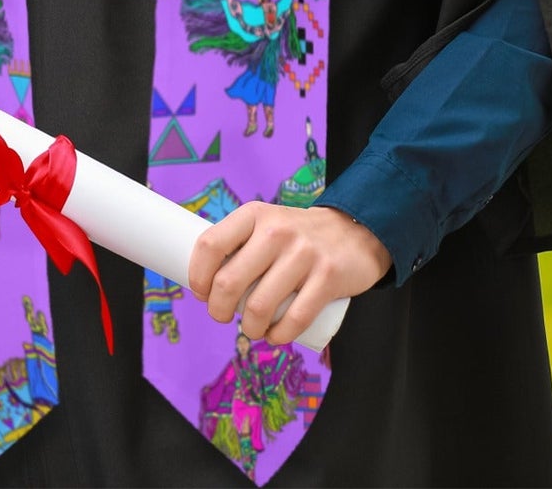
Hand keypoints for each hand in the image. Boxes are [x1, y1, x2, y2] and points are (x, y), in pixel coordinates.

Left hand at [186, 203, 391, 344]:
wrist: (354, 231)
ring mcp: (303, 254)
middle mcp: (275, 231)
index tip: (200, 292)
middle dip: (217, 309)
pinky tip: (273, 337)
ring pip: (259, 306)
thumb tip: (205, 280)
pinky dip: (278, 336)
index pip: (210, 244)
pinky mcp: (328, 277)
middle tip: (220, 316)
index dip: (197, 275)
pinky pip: (295, 319)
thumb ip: (240, 243)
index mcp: (253, 215)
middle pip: (229, 281)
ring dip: (248, 328)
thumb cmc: (296, 235)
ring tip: (250, 329)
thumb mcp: (266, 223)